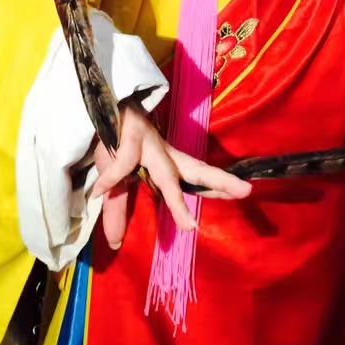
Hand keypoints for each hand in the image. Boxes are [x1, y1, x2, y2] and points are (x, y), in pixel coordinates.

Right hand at [92, 102, 250, 249]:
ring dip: (176, 200)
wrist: (100, 102)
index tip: (243, 192)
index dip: (218, 185)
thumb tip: (114, 242)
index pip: (197, 176)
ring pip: (166, 174)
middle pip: (195, 169)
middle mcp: (163, 153)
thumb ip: (118, 210)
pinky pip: (122, 162)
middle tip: (246, 191)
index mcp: (165, 161)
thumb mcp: (116, 180)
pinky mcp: (127, 138)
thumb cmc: (114, 141)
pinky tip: (99, 191)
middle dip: (219, 181)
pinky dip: (110, 178)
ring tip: (188, 225)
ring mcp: (147, 144)